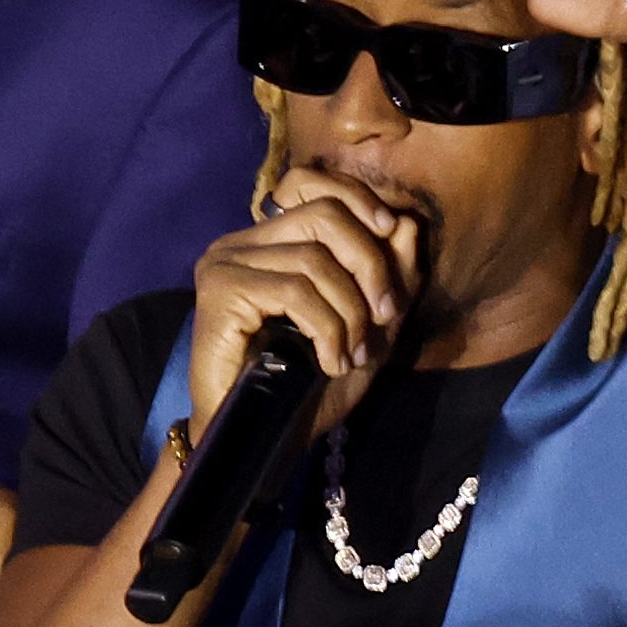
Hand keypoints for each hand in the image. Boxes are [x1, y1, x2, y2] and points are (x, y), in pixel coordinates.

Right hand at [189, 168, 423, 440]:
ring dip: (349, 313)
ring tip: (351, 355)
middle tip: (382, 317)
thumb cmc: (307, 390)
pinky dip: (327, 329)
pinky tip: (330, 362)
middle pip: (324, 214)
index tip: (393, 233)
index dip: (360, 200)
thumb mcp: (368, 329)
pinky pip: (295, 291)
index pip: (313, 184)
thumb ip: (389, 277)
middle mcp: (240, 242)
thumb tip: (407, 222)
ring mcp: (225, 263)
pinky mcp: (219, 291)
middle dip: (370, 264)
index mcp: (269, 242)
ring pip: (314, 259)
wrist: (261, 442)